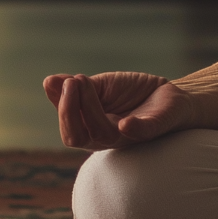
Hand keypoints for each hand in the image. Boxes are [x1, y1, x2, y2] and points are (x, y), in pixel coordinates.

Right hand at [41, 71, 195, 149]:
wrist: (169, 92)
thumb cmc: (132, 94)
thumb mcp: (100, 87)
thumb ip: (76, 89)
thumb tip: (48, 82)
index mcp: (93, 130)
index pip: (69, 129)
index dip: (61, 108)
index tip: (61, 82)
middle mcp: (108, 138)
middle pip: (78, 137)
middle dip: (69, 111)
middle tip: (72, 83)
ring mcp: (131, 136)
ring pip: (103, 133)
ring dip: (90, 107)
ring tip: (83, 81)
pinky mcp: (154, 129)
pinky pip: (142, 132)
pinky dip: (134, 128)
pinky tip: (124, 123)